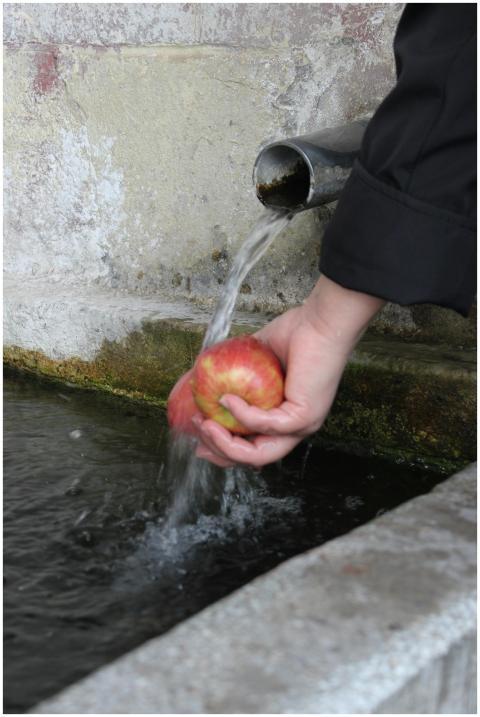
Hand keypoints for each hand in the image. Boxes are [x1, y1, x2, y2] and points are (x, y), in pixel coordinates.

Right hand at [195, 276, 384, 467]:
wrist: (322, 321)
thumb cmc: (297, 334)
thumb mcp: (254, 358)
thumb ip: (231, 373)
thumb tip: (197, 379)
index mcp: (285, 419)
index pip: (252, 449)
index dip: (222, 449)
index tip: (198, 436)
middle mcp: (294, 429)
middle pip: (252, 458)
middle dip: (218, 450)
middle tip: (197, 428)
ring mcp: (301, 427)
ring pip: (258, 454)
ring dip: (225, 443)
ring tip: (205, 423)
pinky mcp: (304, 417)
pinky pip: (266, 425)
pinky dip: (242, 416)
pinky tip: (227, 400)